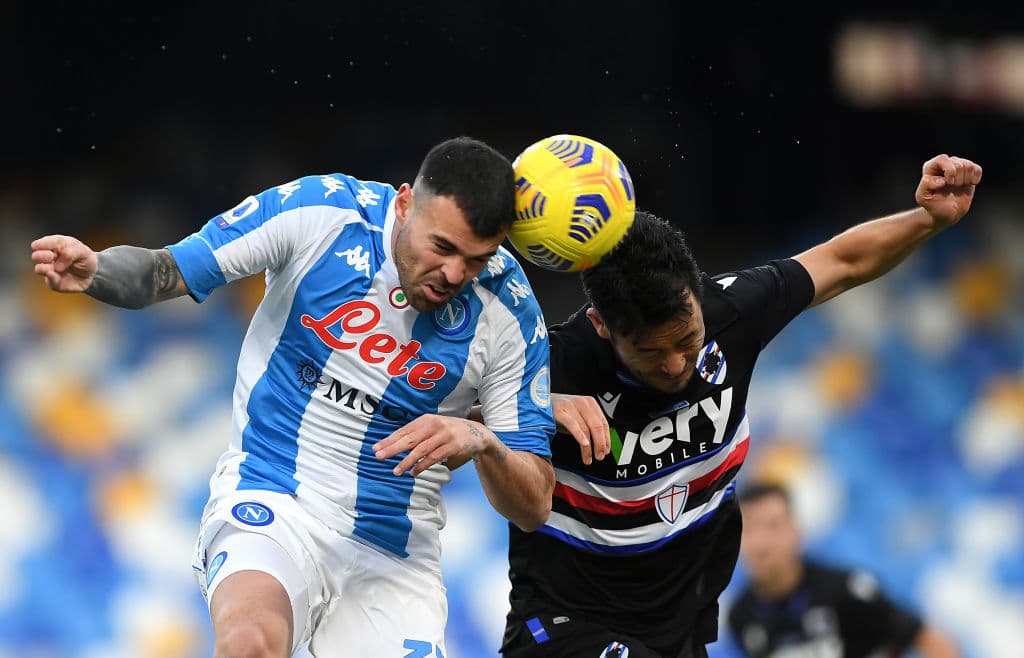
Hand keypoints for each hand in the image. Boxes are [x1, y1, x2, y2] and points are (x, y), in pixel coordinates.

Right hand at [30, 235, 97, 291]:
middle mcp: (49, 257)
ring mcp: (50, 270)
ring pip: (40, 269)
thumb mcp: (83, 252)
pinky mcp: (54, 282)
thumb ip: (71, 253)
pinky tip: (53, 275)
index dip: (42, 244)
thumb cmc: (84, 258)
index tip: (37, 246)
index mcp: (56, 245)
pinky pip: (50, 281)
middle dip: (42, 255)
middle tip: (51, 256)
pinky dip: (52, 278)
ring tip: (53, 268)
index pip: (45, 242)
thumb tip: (57, 266)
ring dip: (44, 268)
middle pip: (37, 255)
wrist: (91, 274)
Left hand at [374, 414, 494, 476]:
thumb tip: (393, 443)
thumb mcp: (433, 427)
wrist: (476, 434)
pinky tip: (413, 472)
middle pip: (410, 439)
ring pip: (421, 450)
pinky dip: (422, 466)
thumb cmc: (449, 431)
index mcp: (426, 419)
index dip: (389, 440)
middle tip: (379, 457)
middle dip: (393, 449)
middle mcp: (434, 425)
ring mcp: (444, 435)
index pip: (404, 431)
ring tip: (396, 471)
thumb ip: (417, 433)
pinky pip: (434, 458)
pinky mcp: (452, 446)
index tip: (376, 448)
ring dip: (407, 461)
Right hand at [552, 393, 609, 464]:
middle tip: (599, 456)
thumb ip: (589, 426)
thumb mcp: (578, 416)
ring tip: (588, 458)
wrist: (540, 401)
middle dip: (600, 444)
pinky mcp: (560, 411)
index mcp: (590, 403)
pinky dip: (580, 435)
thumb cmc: (560, 411)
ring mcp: (571, 406)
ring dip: (588, 447)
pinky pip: (572, 425)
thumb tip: (600, 444)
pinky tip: (584, 444)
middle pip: (596, 426)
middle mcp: (582, 402)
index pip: (603, 423)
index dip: (606, 439)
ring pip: (586, 428)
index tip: (606, 450)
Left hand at [915, 155, 982, 229]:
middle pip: (958, 163)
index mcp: (930, 167)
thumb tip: (941, 180)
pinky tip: (968, 185)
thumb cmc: (932, 205)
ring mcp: (957, 167)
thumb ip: (926, 185)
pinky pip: (977, 169)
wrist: (946, 213)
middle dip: (957, 178)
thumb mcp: (923, 197)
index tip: (947, 183)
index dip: (949, 170)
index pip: (943, 158)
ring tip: (958, 187)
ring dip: (965, 179)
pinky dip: (975, 179)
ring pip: (968, 165)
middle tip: (952, 187)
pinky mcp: (969, 172)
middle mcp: (944, 164)